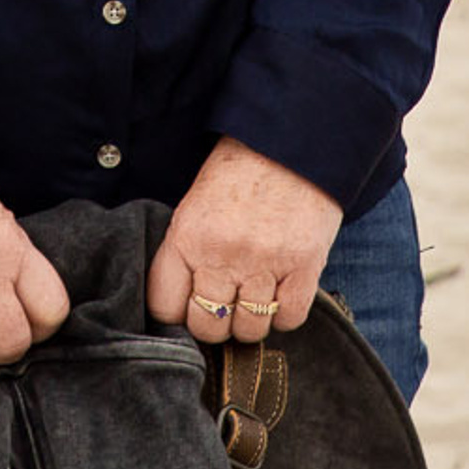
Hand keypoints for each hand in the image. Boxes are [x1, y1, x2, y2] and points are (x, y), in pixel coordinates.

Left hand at [147, 139, 341, 343]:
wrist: (289, 139)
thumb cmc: (239, 171)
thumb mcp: (196, 203)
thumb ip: (187, 252)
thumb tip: (181, 303)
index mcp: (188, 235)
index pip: (164, 306)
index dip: (174, 313)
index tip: (186, 306)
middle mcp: (223, 254)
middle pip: (207, 326)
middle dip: (214, 322)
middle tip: (224, 301)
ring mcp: (265, 263)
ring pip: (249, 330)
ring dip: (251, 319)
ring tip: (255, 293)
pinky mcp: (304, 267)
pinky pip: (289, 319)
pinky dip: (285, 313)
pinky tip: (282, 289)